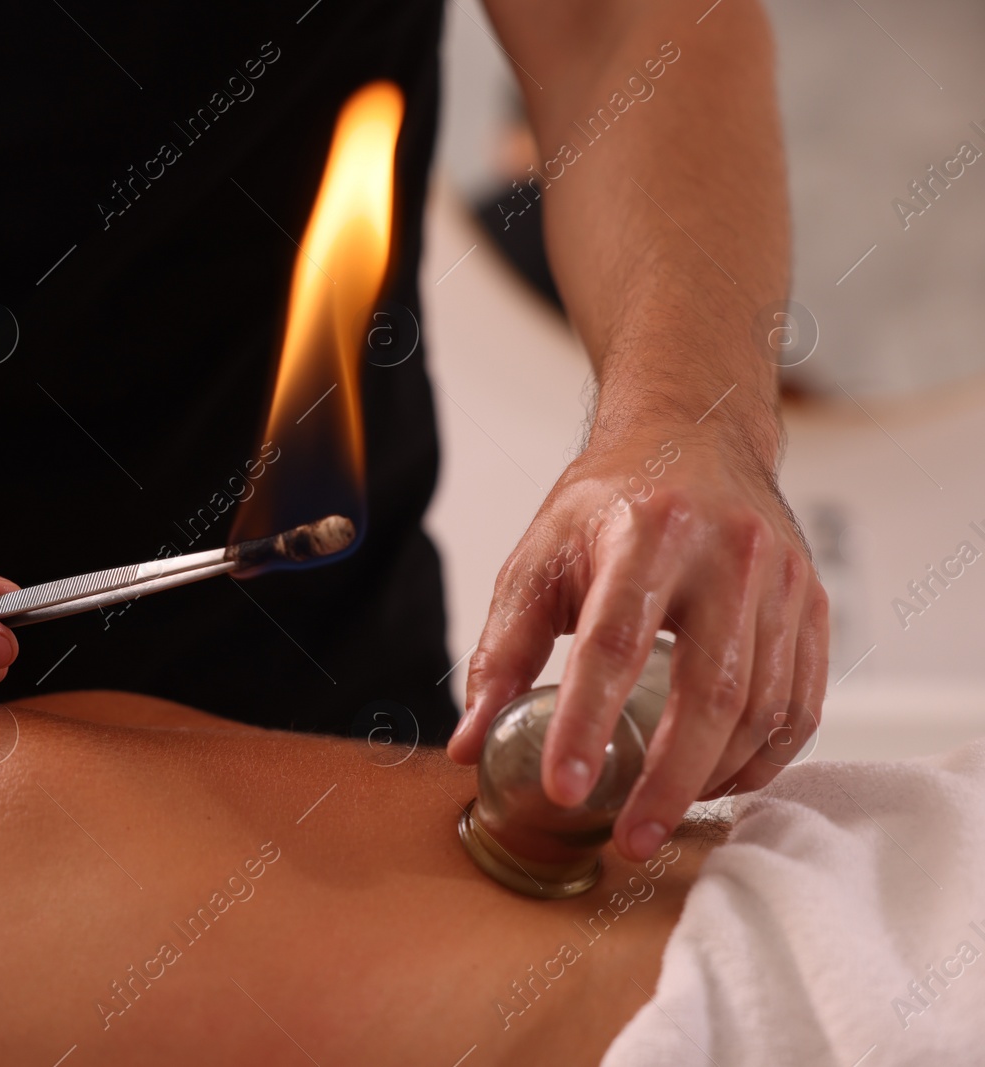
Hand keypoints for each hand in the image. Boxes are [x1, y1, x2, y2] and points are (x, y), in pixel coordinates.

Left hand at [447, 426, 828, 859]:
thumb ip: (501, 652)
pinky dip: (763, 757)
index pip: (614, 643)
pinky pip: (801, 703)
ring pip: (761, 705)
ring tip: (663, 816)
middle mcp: (726, 552)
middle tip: (629, 839)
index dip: (587, 722)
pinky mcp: (812, 603)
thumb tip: (467, 742)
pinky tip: (720, 781)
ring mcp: (781, 579)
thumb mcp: (538, 559)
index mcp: (645, 531)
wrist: (695, 436)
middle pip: (708, 690)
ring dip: (714, 777)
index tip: (566, 788)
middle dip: (666, 779)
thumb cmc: (608, 504)